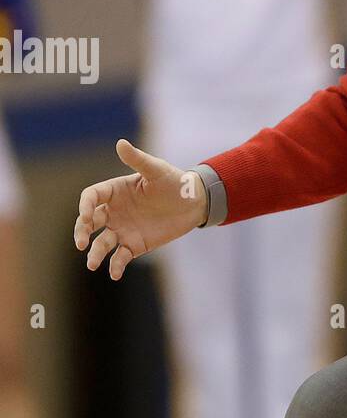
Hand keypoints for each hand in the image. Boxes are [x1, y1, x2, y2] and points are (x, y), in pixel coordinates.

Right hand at [74, 139, 207, 280]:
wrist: (194, 202)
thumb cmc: (174, 181)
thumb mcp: (156, 170)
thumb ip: (138, 160)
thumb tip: (120, 143)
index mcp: (115, 191)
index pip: (91, 197)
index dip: (86, 206)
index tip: (87, 215)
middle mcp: (114, 211)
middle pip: (89, 222)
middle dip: (82, 231)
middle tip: (81, 243)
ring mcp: (123, 229)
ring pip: (102, 242)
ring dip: (95, 253)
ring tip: (92, 264)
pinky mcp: (135, 245)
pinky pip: (120, 257)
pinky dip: (116, 266)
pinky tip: (115, 274)